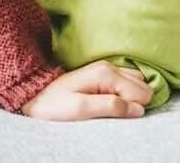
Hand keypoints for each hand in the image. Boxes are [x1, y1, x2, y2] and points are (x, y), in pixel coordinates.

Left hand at [19, 60, 152, 120]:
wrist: (35, 97)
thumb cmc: (55, 105)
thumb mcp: (81, 109)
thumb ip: (111, 107)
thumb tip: (138, 109)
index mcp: (106, 73)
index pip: (142, 93)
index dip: (132, 107)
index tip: (112, 112)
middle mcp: (110, 67)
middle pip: (144, 86)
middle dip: (134, 101)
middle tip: (110, 109)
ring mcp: (107, 69)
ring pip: (138, 83)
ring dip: (130, 97)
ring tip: (109, 105)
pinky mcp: (104, 75)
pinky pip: (128, 82)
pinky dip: (126, 92)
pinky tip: (111, 100)